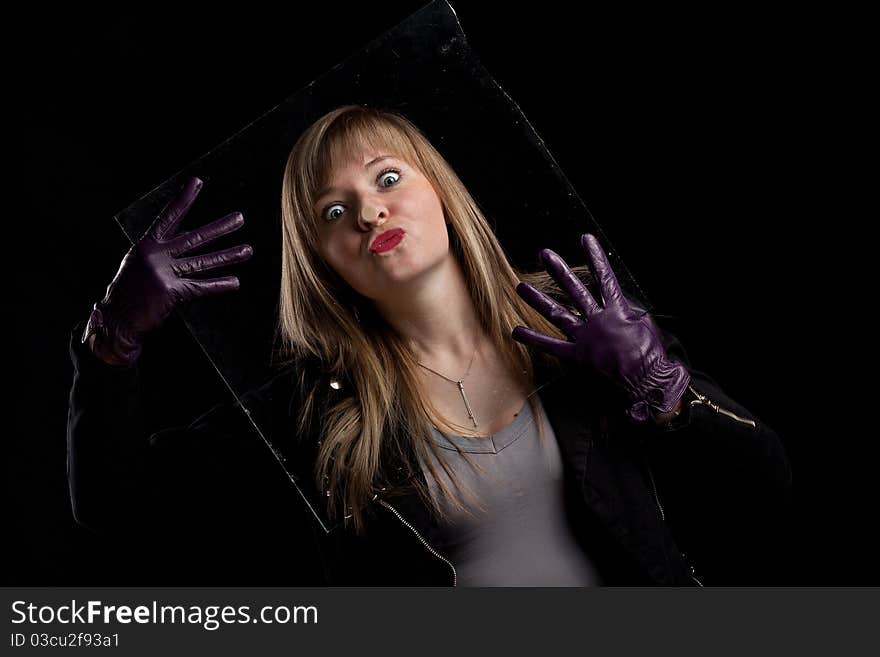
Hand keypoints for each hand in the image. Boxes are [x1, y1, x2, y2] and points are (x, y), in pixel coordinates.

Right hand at [86, 176, 253, 365]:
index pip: (170, 217)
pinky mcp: (170, 292)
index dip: (184, 199)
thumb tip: (191, 239)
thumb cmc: (129, 292)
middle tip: (240, 218)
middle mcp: (156, 255)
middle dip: (219, 228)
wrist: (115, 319)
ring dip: (228, 255)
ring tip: (248, 250)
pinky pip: (201, 287)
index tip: (198, 182)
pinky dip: (219, 285)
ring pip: (202, 261)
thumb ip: (165, 252)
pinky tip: (235, 282)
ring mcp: (163, 273)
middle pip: (194, 237)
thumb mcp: (141, 264)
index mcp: (147, 245)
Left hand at [512, 233, 689, 422]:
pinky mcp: (578, 356)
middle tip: (544, 254)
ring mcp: (585, 337)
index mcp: (616, 310)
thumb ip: (628, 311)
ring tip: (521, 287)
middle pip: (574, 290)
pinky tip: (516, 331)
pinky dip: (533, 339)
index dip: (595, 257)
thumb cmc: (650, 353)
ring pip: (557, 314)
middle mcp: (597, 320)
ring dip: (538, 299)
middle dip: (558, 270)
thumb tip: (620, 304)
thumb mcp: (645, 323)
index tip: (585, 238)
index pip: (604, 277)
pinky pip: (551, 346)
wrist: (648, 379)